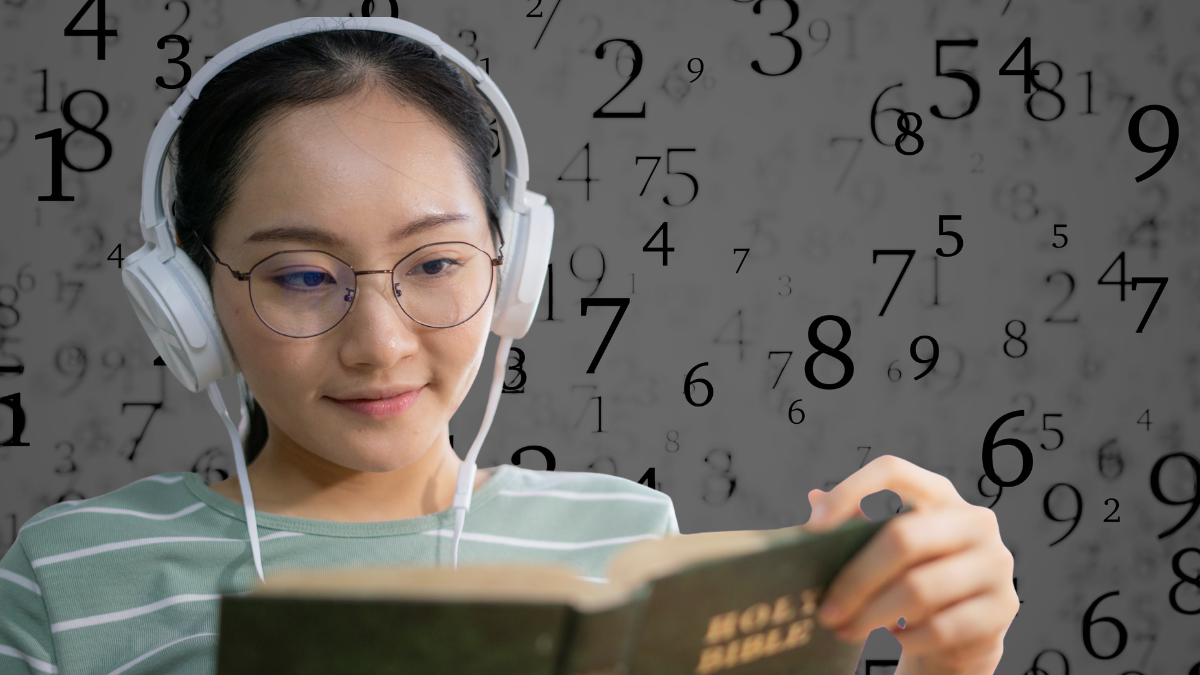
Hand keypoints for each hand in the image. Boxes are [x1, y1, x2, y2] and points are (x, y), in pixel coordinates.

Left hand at [802, 455, 1018, 674]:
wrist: (964, 630)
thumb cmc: (912, 577)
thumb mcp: (885, 548)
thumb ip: (854, 525)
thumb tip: (813, 501)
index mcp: (939, 494)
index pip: (893, 472)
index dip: (850, 492)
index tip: (812, 528)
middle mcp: (974, 521)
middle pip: (903, 538)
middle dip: (856, 579)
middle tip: (825, 611)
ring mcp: (995, 562)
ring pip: (919, 589)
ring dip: (872, 616)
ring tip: (844, 630)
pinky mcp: (1003, 607)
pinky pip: (942, 627)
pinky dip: (907, 638)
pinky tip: (887, 641)